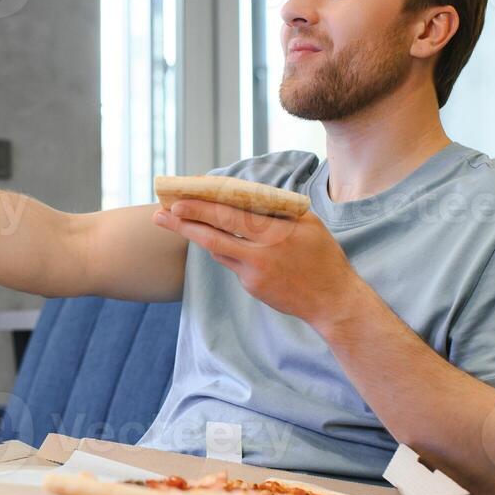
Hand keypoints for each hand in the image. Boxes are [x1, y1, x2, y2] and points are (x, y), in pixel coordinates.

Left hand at [150, 199, 366, 327]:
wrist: (333, 300)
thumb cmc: (323, 255)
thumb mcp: (309, 223)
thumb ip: (279, 209)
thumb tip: (248, 194)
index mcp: (276, 231)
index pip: (231, 215)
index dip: (202, 207)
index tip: (179, 200)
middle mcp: (262, 252)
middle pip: (213, 234)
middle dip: (184, 222)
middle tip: (161, 213)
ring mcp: (254, 273)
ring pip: (217, 249)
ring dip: (196, 235)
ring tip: (173, 221)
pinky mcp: (252, 287)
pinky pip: (231, 264)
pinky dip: (224, 250)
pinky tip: (214, 240)